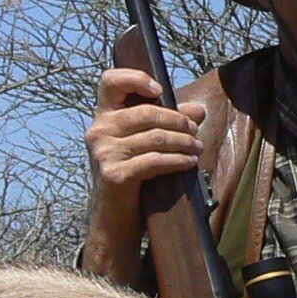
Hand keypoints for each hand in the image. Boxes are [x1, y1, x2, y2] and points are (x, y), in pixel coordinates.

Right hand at [80, 66, 201, 282]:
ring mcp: (104, 154)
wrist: (114, 219)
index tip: (159, 91)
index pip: (110, 81)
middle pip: (146, 112)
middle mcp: (98, 131)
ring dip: (183, 142)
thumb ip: (167, 123)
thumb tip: (198, 110)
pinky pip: (154, 161)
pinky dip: (177, 160)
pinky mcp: (114, 175)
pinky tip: (189, 162)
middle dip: (178, 121)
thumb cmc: (131, 177)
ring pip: (155, 137)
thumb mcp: (145, 145)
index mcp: (103, 117)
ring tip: (197, 148)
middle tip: (195, 131)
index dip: (135, 78)